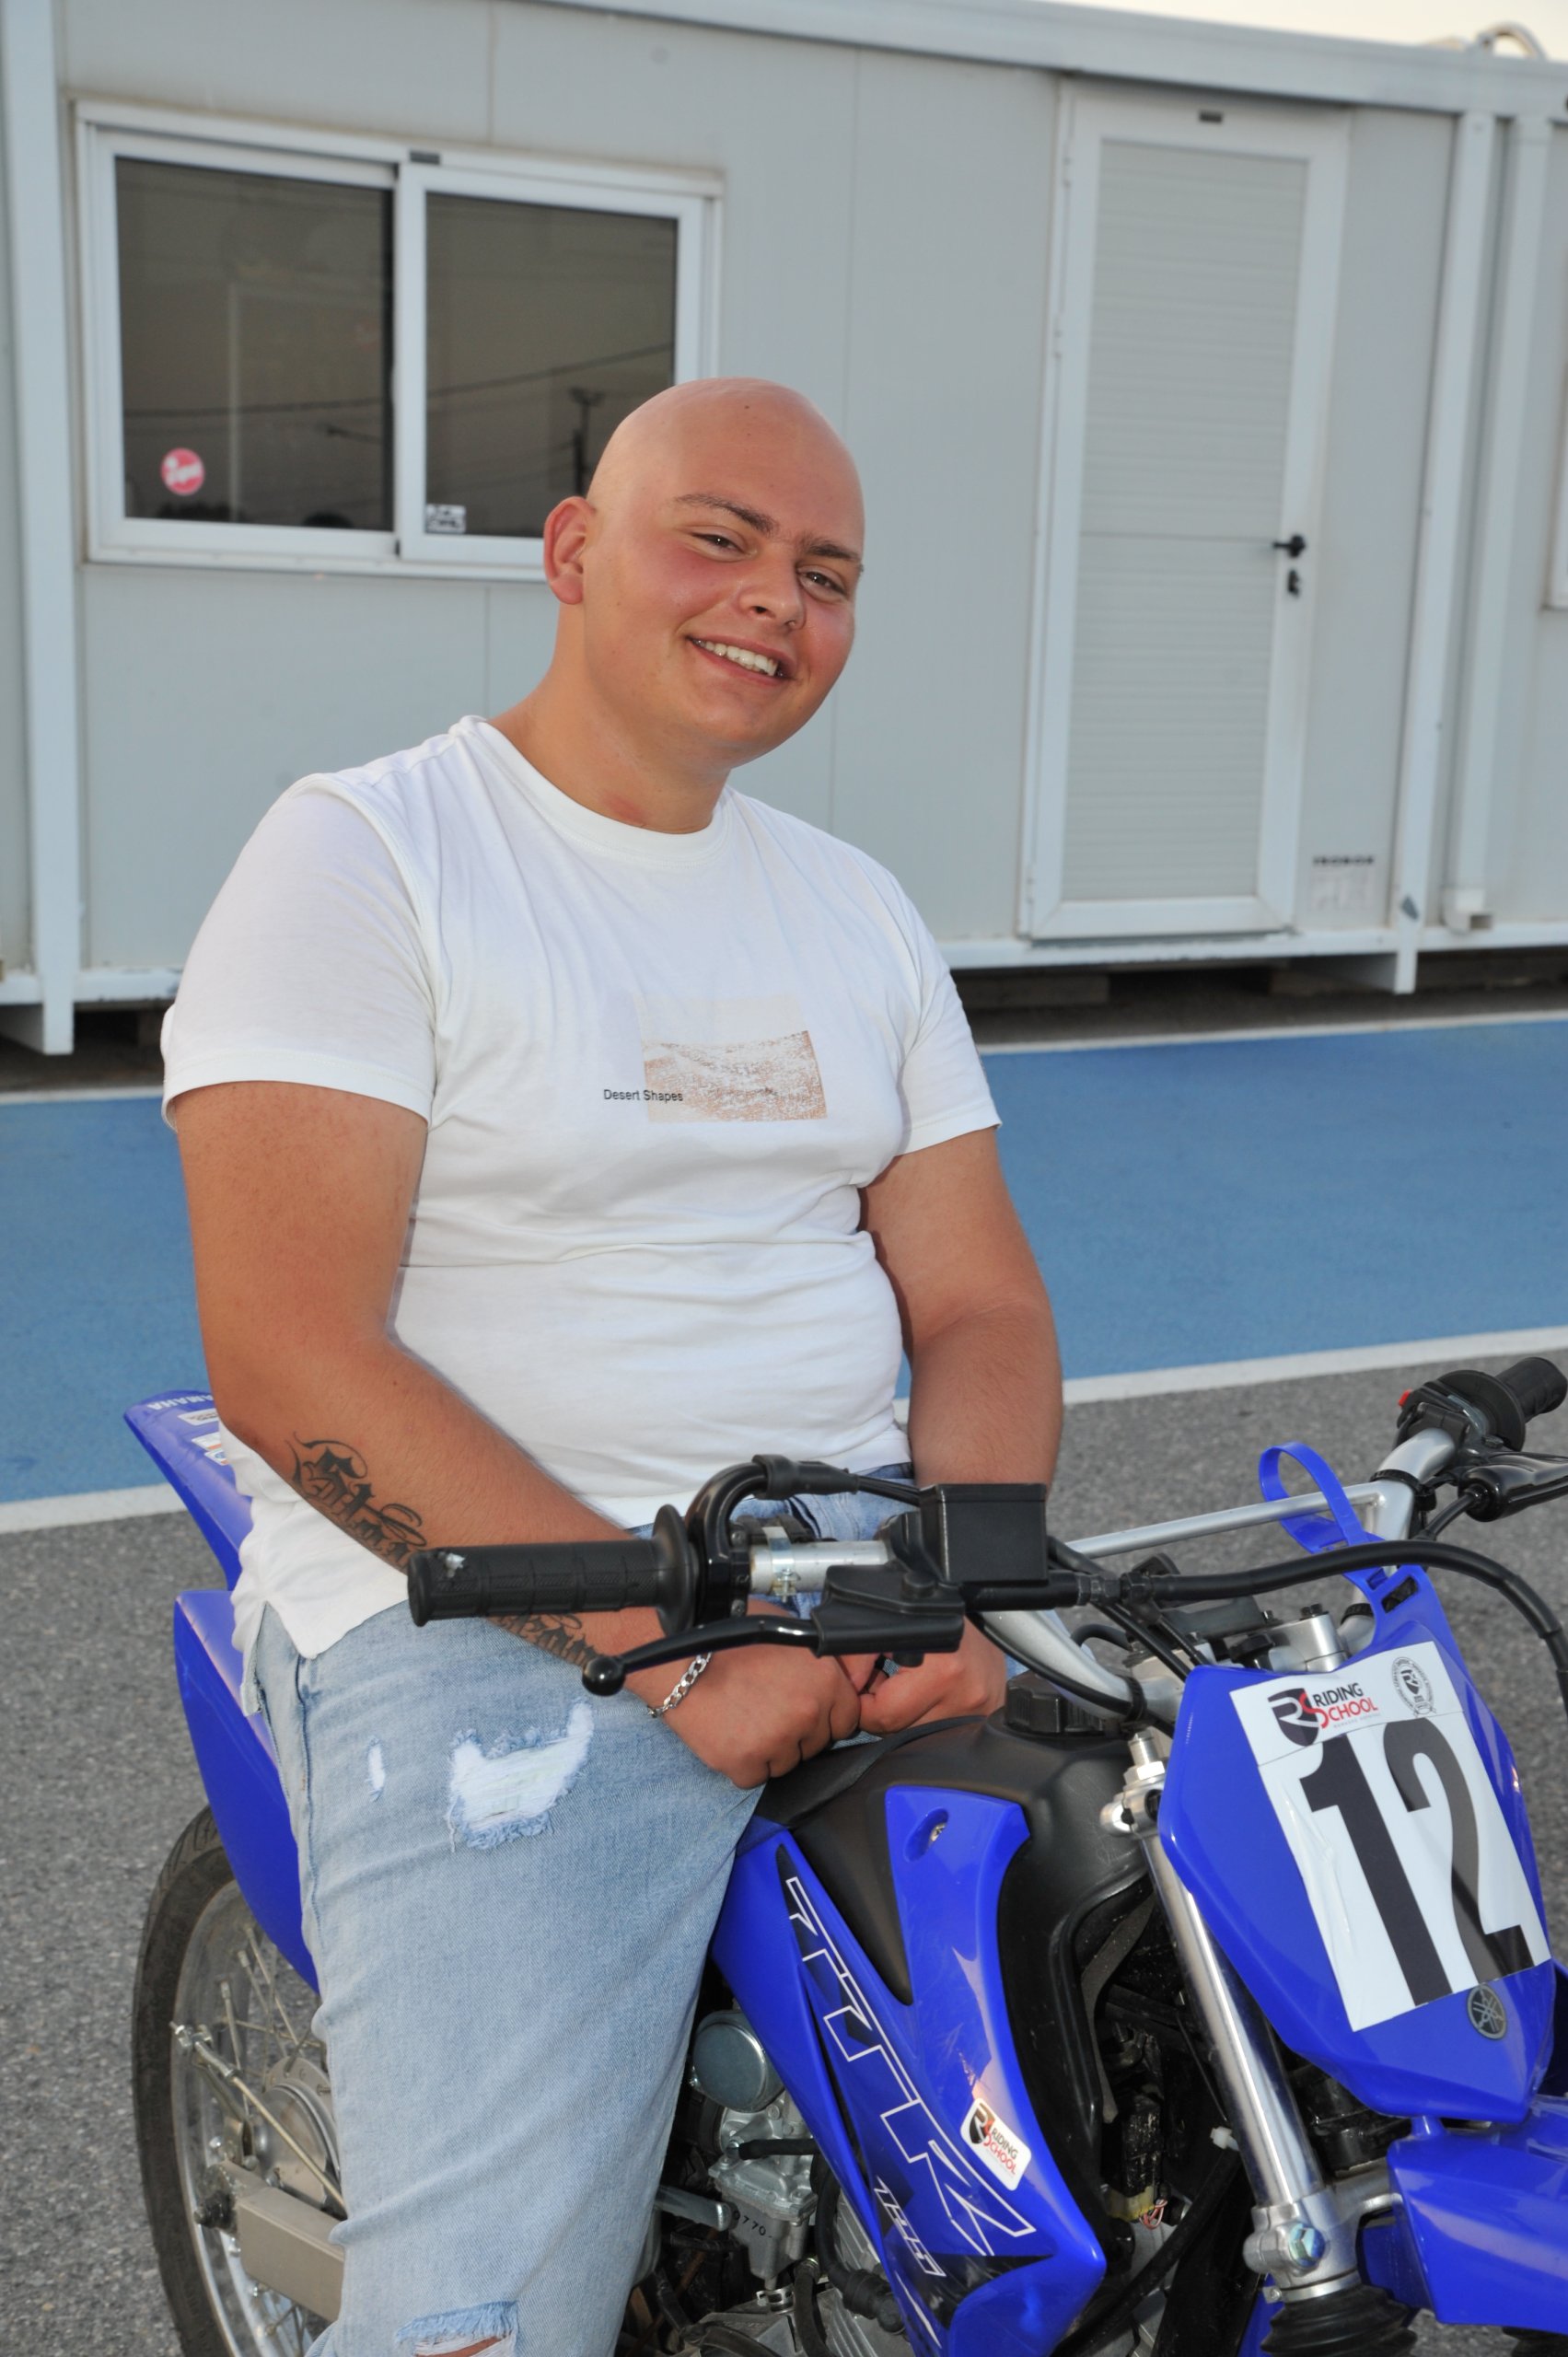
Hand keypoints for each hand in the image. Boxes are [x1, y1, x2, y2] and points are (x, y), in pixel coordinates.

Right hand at [629, 1606, 861, 1785]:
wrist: (679, 1656)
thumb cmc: (728, 1636)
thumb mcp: (787, 1632)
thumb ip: (816, 1661)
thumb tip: (833, 1675)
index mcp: (826, 1679)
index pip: (846, 1719)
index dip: (824, 1716)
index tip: (804, 1710)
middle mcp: (808, 1712)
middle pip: (816, 1744)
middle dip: (796, 1732)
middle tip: (766, 1710)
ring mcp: (779, 1741)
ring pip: (787, 1764)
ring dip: (769, 1750)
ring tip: (743, 1719)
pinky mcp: (747, 1763)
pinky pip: (755, 1777)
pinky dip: (742, 1764)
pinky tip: (729, 1735)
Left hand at [858, 1621, 1008, 1735]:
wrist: (990, 1615)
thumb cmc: (941, 1616)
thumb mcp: (897, 1626)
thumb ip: (863, 1654)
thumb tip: (848, 1685)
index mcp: (941, 1672)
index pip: (883, 1716)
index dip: (864, 1706)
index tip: (862, 1692)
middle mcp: (964, 1696)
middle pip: (899, 1732)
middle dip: (884, 1713)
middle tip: (885, 1688)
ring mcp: (977, 1712)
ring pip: (917, 1737)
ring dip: (905, 1719)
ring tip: (909, 1690)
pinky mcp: (984, 1718)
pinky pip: (942, 1733)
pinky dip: (927, 1719)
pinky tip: (928, 1697)